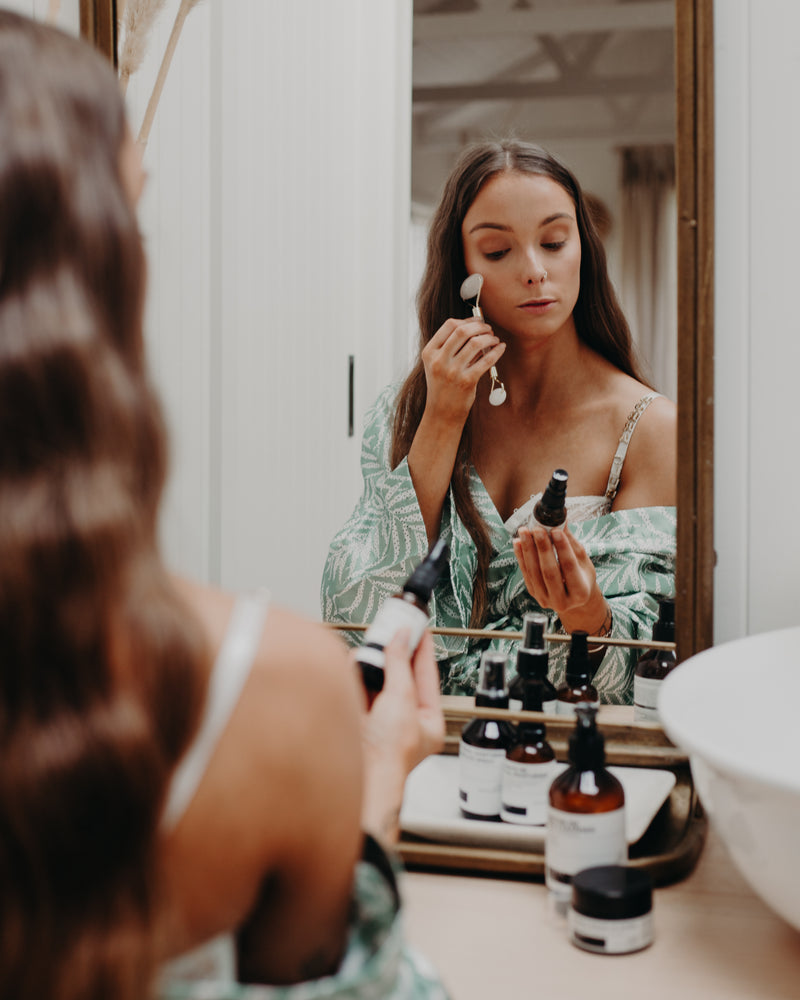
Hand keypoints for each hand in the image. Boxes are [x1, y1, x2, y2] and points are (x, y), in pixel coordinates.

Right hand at [359, 630, 444, 844]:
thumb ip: (400, 665)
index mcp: (426, 721)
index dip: (422, 650)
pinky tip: (355, 664)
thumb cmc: (389, 755)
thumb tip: (400, 640)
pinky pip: (357, 689)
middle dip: (394, 655)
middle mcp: (403, 721)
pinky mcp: (357, 718)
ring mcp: (379, 720)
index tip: (419, 629)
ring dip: (373, 664)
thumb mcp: (402, 700)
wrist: (360, 776)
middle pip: (400, 677)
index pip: (427, 676)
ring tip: (372, 648)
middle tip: (393, 631)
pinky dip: (355, 675)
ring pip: (377, 681)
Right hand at [421, 316, 505, 424]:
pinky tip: (500, 347)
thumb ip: (450, 346)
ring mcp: (452, 371)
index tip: (477, 321)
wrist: (441, 412)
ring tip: (494, 339)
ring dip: (489, 337)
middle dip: (480, 326)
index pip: (449, 325)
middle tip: (488, 329)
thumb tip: (474, 326)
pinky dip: (496, 351)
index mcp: (430, 352)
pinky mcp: (467, 381)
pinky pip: (486, 360)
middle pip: (463, 331)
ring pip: (476, 343)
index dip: (467, 320)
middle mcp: (439, 361)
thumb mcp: (437, 364)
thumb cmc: (442, 385)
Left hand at [512, 525, 607, 634]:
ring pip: (534, 573)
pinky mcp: (534, 595)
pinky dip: (521, 557)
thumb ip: (571, 542)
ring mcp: (546, 600)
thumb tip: (561, 520)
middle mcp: (563, 601)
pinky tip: (518, 542)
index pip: (569, 567)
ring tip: (524, 532)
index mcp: (581, 593)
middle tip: (537, 529)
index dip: (562, 548)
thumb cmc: (582, 575)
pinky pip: (526, 574)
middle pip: (549, 572)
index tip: (556, 530)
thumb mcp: (582, 560)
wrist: (574, 597)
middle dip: (542, 548)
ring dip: (527, 550)